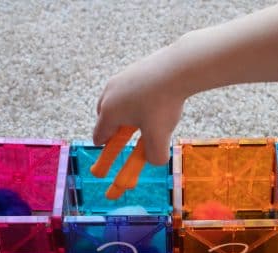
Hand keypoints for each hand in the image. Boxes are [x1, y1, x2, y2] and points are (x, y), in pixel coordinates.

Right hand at [91, 44, 187, 197]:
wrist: (177, 69)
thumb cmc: (163, 104)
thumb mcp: (159, 138)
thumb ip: (155, 156)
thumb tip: (154, 160)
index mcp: (109, 112)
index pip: (99, 135)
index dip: (105, 147)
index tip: (110, 154)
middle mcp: (109, 93)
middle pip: (104, 116)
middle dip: (113, 129)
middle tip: (125, 137)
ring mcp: (120, 78)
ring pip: (117, 101)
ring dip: (126, 112)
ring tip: (144, 117)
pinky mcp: (134, 68)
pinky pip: (130, 88)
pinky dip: (137, 98)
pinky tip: (155, 100)